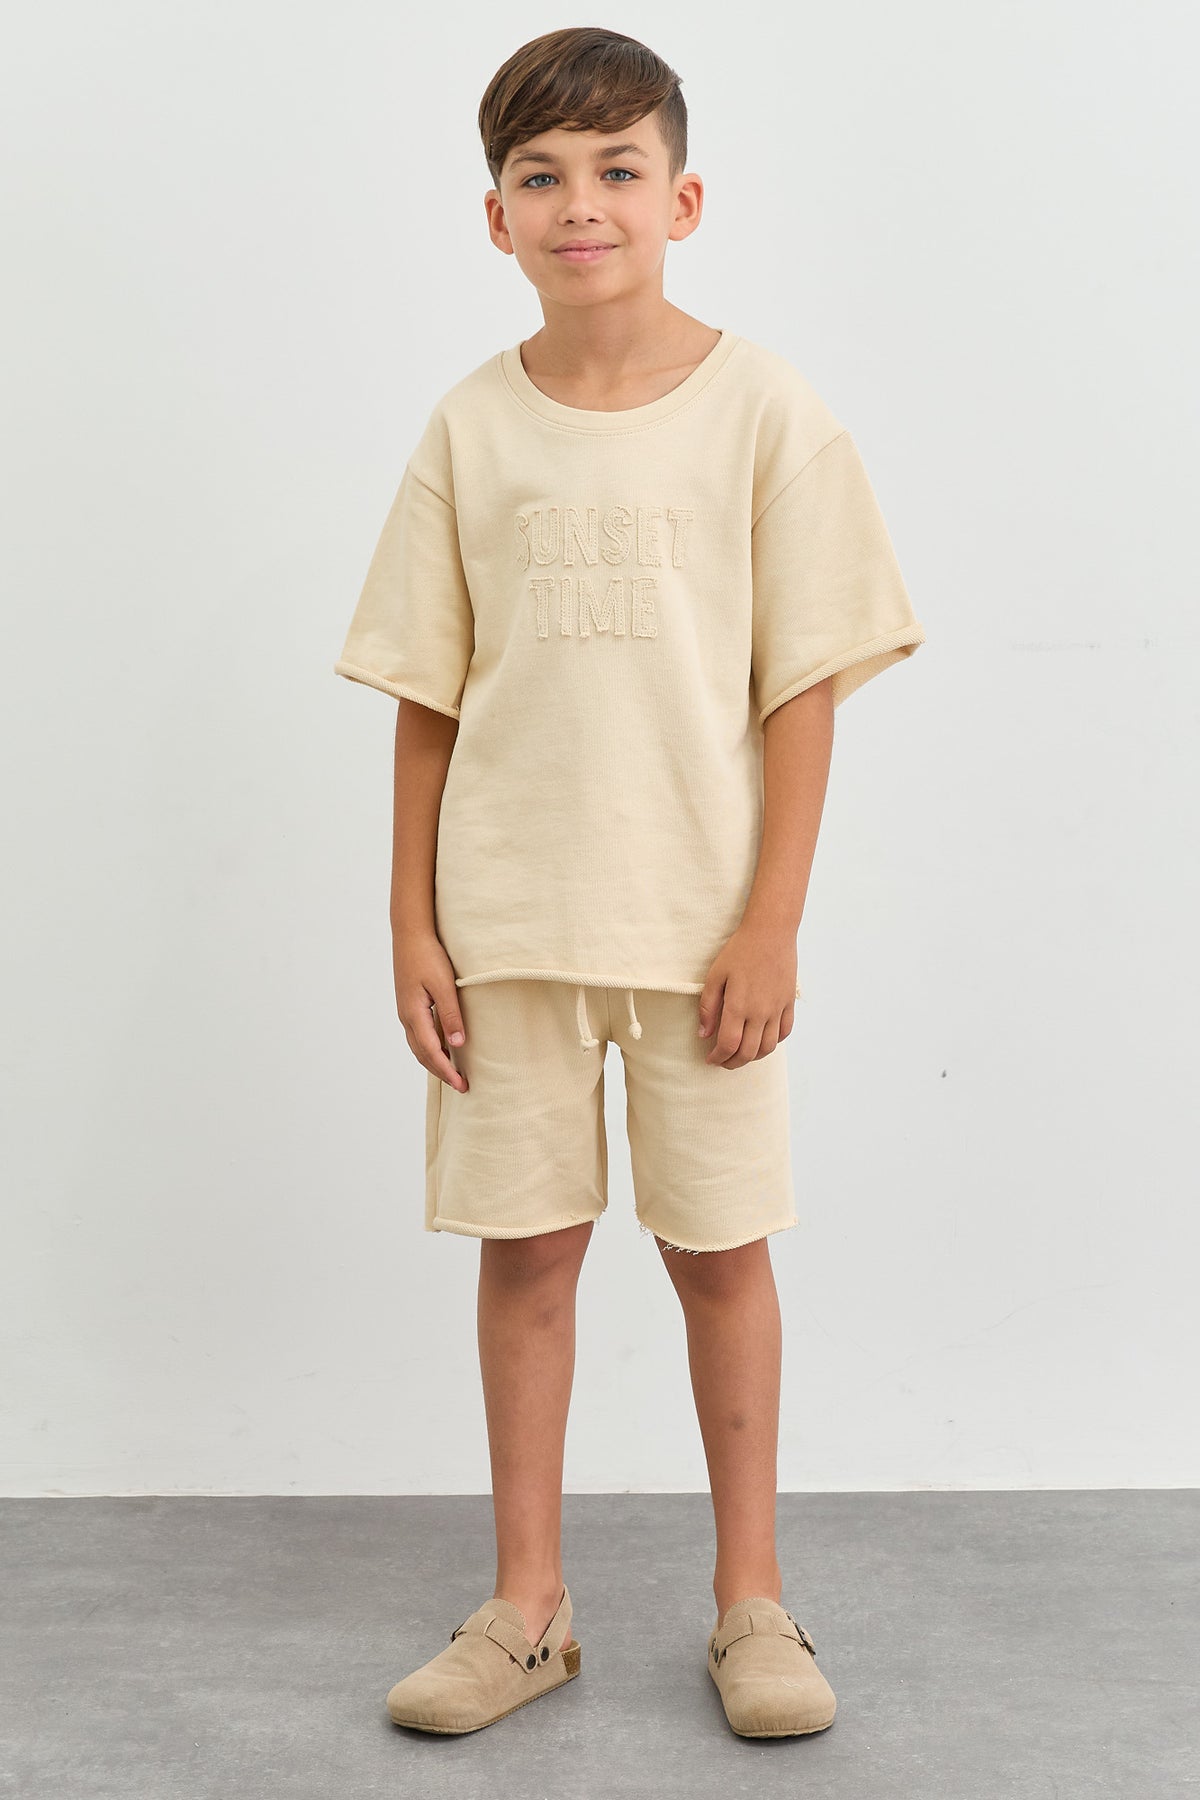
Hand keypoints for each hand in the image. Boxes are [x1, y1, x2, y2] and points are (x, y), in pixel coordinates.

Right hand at [394, 931, 468, 1091]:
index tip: (462, 1085)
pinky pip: (418, 1035)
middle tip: (461, 1085)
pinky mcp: (409, 1005)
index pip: (432, 1052)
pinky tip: (443, 1048)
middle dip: (441, 1072)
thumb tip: (457, 1044)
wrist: (410, 934)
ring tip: (453, 1072)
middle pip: (423, 1054)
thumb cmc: (428, 956)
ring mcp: (406, 1011)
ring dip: (434, 1061)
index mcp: (414, 1014)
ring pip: (418, 1046)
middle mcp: (406, 1017)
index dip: (447, 1071)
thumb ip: (450, 1015)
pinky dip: (430, 1048)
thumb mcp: (444, 985)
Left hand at [697, 921, 797, 1067]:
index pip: (728, 1045)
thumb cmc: (740, 951)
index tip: (710, 1059)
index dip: (718, 1057)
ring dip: (753, 1057)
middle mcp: (760, 1012)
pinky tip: (762, 1039)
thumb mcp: (715, 975)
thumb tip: (704, 1034)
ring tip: (741, 1053)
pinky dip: (773, 1042)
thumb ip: (708, 1007)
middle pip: (749, 1053)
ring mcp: (777, 1009)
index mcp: (738, 1006)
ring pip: (768, 1047)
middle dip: (733, 1062)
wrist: (771, 932)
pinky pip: (784, 1032)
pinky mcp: (789, 1003)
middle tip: (723, 1061)